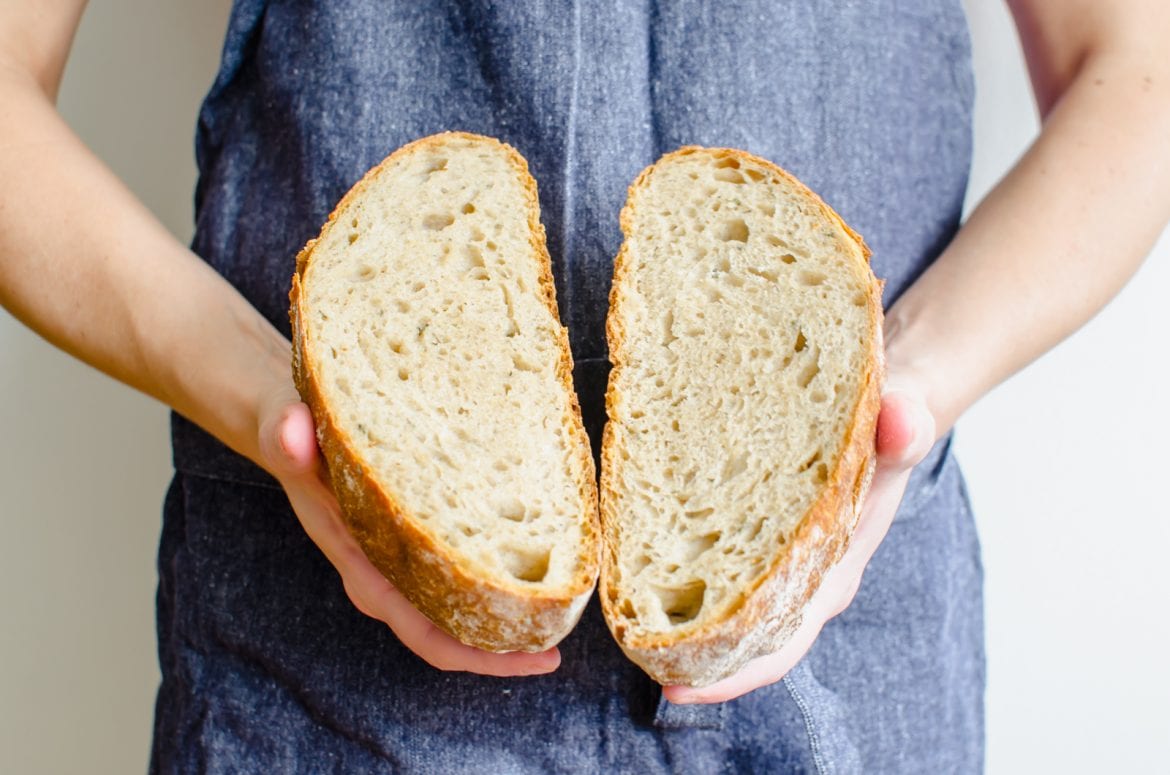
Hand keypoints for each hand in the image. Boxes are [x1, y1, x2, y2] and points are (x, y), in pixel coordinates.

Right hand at [255, 382, 560, 676]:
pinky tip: (530, 568)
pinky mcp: (414, 537)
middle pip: (446, 633)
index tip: (532, 657)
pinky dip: (492, 579)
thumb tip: (291, 428)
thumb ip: (288, 433)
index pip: (420, 627)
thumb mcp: (287, 423)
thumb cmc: (296, 427)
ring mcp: (397, 558)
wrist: (290, 420)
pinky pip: (456, 574)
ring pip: (455, 608)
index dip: (476, 653)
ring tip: (556, 618)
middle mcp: (381, 570)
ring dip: (500, 619)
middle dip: (500, 650)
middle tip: (556, 652)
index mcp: (359, 557)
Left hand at [662, 379, 936, 703]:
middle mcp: (801, 573)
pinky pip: (712, 555)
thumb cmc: (893, 419)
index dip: (730, 673)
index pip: (781, 642)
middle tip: (631, 654)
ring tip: (623, 614)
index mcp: (833, 569)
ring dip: (677, 609)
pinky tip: (636, 551)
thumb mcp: (905, 416)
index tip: (676, 686)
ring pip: (720, 599)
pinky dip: (676, 558)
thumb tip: (901, 419)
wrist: (889, 397)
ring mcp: (775, 553)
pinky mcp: (754, 525)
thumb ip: (906, 423)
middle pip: (740, 637)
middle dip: (689, 652)